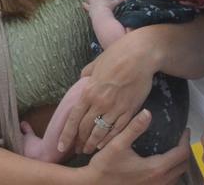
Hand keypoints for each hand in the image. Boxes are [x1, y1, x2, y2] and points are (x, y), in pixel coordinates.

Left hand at [57, 34, 156, 153]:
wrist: (141, 55)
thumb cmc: (118, 54)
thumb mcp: (97, 62)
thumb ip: (87, 73)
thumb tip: (83, 79)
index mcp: (89, 91)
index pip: (73, 119)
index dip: (67, 135)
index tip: (62, 146)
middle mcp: (99, 103)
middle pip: (85, 128)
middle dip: (80, 142)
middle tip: (78, 150)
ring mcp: (115, 108)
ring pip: (101, 132)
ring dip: (93, 143)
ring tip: (90, 150)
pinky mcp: (130, 110)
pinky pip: (117, 129)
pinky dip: (109, 139)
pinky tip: (105, 144)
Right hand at [77, 109, 190, 184]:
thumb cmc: (104, 167)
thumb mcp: (118, 144)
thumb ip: (134, 128)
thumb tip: (147, 112)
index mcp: (155, 168)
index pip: (181, 154)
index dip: (186, 140)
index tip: (184, 130)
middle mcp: (159, 181)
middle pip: (183, 166)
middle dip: (185, 151)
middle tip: (180, 139)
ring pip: (176, 177)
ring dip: (179, 164)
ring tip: (173, 150)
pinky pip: (168, 183)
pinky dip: (171, 174)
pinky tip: (162, 165)